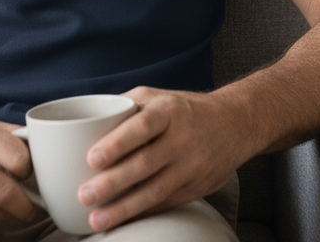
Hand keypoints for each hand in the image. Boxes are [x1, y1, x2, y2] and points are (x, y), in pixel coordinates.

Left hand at [77, 87, 252, 231]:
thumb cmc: (185, 109)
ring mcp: (190, 166)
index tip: (92, 157)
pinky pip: (164, 204)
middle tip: (85, 194)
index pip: (143, 126)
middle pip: (145, 163)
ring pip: (155, 191)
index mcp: (169, 111)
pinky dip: (141, 214)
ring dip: (123, 208)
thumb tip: (89, 121)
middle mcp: (182, 138)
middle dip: (112, 182)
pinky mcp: (195, 188)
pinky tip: (120, 221)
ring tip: (96, 219)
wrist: (235, 124)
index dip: (118, 142)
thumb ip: (126, 106)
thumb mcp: (159, 97)